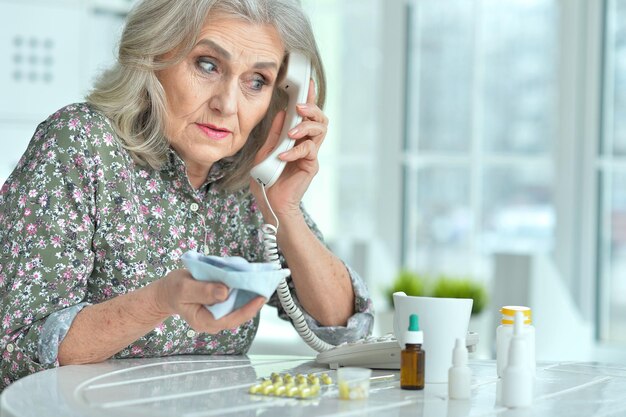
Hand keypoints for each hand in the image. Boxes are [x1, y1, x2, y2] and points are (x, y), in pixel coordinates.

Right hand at [152, 269, 265, 333]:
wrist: (169, 291)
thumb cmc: (174, 290)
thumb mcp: (184, 287)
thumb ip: (203, 291)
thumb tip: (225, 292)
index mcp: (204, 321)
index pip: (231, 319)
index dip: (248, 309)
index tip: (260, 296)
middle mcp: (214, 321)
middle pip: (239, 314)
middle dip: (253, 300)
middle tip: (266, 284)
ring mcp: (219, 314)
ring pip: (240, 306)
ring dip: (251, 294)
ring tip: (262, 280)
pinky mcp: (222, 306)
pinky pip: (236, 299)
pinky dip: (243, 290)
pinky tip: (249, 280)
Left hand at [251, 78, 327, 217]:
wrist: (271, 204)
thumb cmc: (267, 180)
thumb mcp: (265, 152)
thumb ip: (273, 135)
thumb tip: (281, 114)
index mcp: (296, 138)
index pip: (306, 114)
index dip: (309, 97)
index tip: (307, 82)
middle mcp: (306, 144)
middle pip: (320, 119)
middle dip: (312, 108)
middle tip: (300, 106)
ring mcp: (310, 154)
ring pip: (320, 130)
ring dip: (306, 126)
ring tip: (291, 133)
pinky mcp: (311, 166)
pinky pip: (308, 151)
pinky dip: (295, 151)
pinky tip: (283, 156)